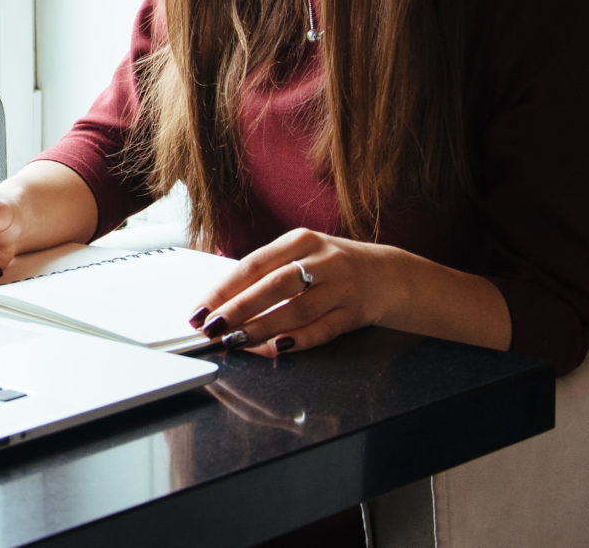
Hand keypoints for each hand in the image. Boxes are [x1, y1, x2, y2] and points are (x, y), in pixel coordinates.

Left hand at [189, 228, 402, 357]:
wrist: (388, 275)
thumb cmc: (331, 266)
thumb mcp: (301, 255)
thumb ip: (266, 274)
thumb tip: (220, 304)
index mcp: (300, 240)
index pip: (253, 265)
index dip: (223, 290)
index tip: (200, 310)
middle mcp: (322, 260)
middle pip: (273, 285)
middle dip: (238, 309)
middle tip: (213, 328)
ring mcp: (341, 286)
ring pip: (296, 309)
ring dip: (262, 328)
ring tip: (236, 341)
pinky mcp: (355, 312)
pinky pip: (323, 329)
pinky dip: (298, 340)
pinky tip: (276, 348)